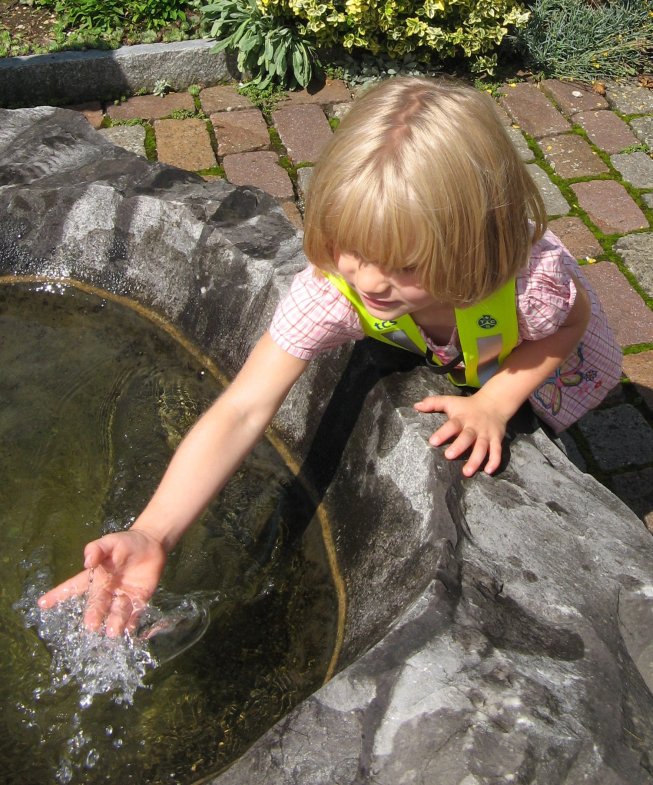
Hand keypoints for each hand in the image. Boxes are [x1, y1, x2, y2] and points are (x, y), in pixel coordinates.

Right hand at [38, 529, 166, 636]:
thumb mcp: (110, 542)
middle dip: (93, 614)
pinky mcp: (139, 600)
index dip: (58, 595)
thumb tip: (87, 560)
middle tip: (91, 625)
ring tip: (112, 631)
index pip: (73, 587)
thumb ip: (98, 549)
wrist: (152, 544)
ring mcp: (123, 597)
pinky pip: (134, 613)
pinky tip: (129, 629)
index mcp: (96, 577)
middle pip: (97, 604)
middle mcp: (107, 590)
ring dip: (114, 622)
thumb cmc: (126, 543)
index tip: (42, 604)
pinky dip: (132, 621)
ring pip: (116, 612)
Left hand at [414, 391, 507, 476]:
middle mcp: (474, 426)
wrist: (494, 403)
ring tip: (466, 472)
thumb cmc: (467, 406)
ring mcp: (486, 433)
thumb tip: (416, 406)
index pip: (452, 425)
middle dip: (459, 446)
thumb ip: (434, 403)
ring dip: (476, 460)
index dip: (443, 433)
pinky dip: (494, 461)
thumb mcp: (450, 401)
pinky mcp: (496, 439)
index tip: (433, 442)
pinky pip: (497, 451)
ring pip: (482, 447)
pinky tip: (488, 471)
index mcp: (462, 418)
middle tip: (448, 456)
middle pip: (467, 437)